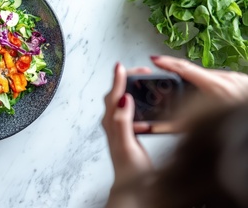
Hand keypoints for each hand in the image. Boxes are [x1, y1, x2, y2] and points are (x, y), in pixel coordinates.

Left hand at [102, 63, 152, 188]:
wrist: (132, 187)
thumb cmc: (129, 168)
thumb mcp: (126, 144)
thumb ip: (123, 121)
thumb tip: (124, 98)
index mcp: (111, 123)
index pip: (113, 96)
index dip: (118, 79)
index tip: (121, 66)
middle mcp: (111, 122)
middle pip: (114, 94)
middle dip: (125, 79)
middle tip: (140, 70)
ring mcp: (117, 127)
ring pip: (120, 100)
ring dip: (129, 86)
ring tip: (142, 78)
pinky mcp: (126, 131)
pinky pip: (126, 108)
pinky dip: (134, 98)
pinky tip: (142, 99)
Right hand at [151, 55, 247, 126]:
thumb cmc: (239, 122)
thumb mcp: (203, 127)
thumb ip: (177, 126)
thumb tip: (157, 126)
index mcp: (217, 88)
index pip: (185, 69)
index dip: (167, 63)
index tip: (154, 59)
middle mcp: (228, 79)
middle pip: (196, 73)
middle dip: (179, 76)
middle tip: (164, 77)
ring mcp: (237, 80)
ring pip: (209, 78)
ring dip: (197, 85)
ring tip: (187, 93)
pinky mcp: (243, 83)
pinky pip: (222, 82)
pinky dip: (211, 88)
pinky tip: (208, 98)